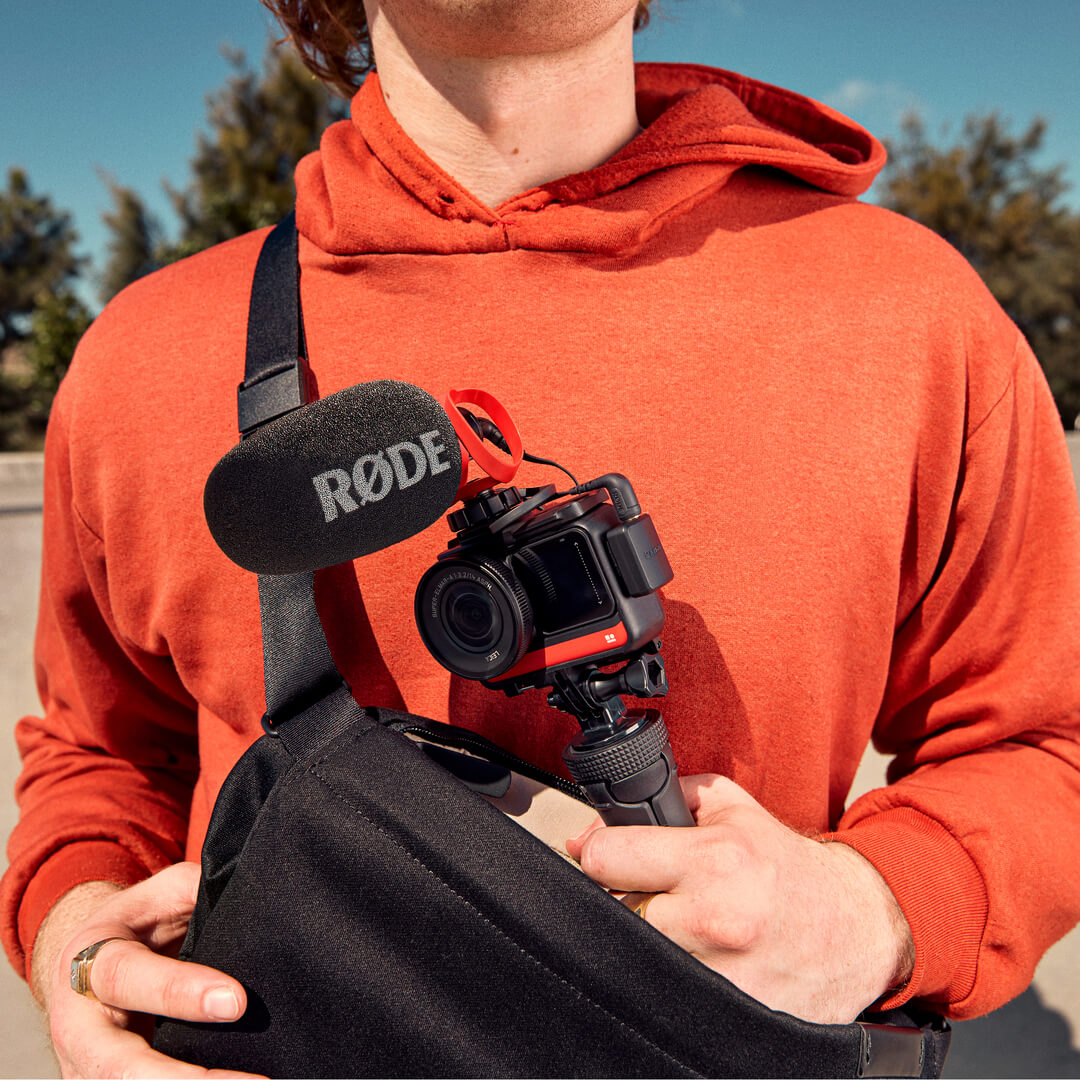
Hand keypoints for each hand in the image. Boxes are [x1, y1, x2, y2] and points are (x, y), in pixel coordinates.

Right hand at [34, 862, 264, 1078]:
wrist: (91, 963)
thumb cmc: (140, 922)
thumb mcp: (164, 892)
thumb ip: (200, 893)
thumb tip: (252, 900)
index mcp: (90, 959)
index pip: (127, 978)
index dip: (180, 992)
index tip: (236, 1002)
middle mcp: (78, 1025)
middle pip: (118, 1068)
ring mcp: (85, 1069)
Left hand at [566, 774, 914, 1024]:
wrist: (855, 926)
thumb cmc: (783, 865)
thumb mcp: (729, 808)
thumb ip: (660, 799)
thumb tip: (587, 835)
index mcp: (714, 858)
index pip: (604, 859)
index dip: (596, 853)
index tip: (607, 859)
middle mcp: (716, 919)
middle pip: (612, 914)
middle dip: (620, 900)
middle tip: (648, 895)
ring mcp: (724, 978)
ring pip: (635, 960)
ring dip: (644, 943)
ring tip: (676, 928)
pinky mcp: (734, 1018)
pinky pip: (668, 998)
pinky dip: (670, 980)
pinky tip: (697, 960)